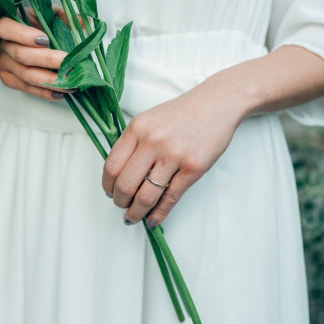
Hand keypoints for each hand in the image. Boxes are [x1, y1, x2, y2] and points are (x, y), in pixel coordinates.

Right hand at [0, 8, 71, 101]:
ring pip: (25, 75)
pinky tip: (59, 93)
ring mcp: (3, 64)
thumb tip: (85, 22)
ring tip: (70, 83)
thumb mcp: (40, 13)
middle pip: (21, 55)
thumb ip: (61, 15)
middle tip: (69, 64)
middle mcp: (0, 45)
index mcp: (3, 23)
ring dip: (49, 81)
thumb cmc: (25, 23)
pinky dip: (44, 92)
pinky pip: (26, 88)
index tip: (45, 40)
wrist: (0, 39)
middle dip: (47, 60)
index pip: (7, 29)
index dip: (24, 35)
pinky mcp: (8, 79)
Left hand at [102, 75, 246, 227]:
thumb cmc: (182, 113)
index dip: (107, 185)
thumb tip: (119, 176)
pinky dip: (159, 214)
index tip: (109, 192)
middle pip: (125, 184)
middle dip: (120, 202)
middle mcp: (153, 141)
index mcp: (137, 128)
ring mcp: (174, 155)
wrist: (217, 104)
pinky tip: (153, 219)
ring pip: (146, 195)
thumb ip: (133, 142)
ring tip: (134, 217)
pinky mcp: (193, 167)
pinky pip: (170, 198)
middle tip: (122, 206)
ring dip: (136, 212)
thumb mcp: (150, 119)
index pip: (112, 165)